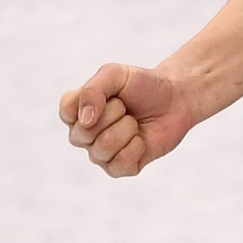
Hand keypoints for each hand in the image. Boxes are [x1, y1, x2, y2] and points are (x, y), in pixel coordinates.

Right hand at [57, 63, 196, 177]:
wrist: (175, 99)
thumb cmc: (142, 85)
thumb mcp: (116, 74)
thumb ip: (92, 90)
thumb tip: (84, 121)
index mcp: (78, 110)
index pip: (66, 111)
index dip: (90, 101)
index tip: (111, 94)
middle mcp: (84, 134)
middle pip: (84, 133)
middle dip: (113, 114)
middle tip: (126, 107)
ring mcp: (100, 153)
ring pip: (103, 149)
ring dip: (127, 130)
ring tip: (134, 122)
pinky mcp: (120, 168)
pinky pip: (120, 164)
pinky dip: (136, 147)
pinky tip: (141, 139)